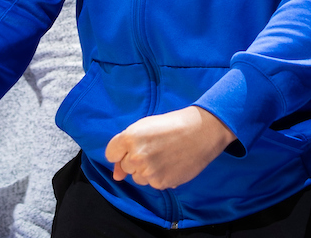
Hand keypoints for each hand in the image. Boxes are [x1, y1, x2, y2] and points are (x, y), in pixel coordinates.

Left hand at [106, 106, 234, 189]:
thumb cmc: (171, 126)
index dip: (121, 151)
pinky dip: (159, 177)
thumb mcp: (143, 127)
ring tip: (162, 157)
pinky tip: (170, 165)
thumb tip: (116, 176)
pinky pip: (152, 184)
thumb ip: (124, 148)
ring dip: (146, 171)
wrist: (200, 133)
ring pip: (138, 178)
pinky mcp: (161, 183)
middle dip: (134, 161)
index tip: (133, 148)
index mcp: (129, 138)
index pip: (111, 154)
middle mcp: (136, 156)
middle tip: (153, 150)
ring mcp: (148, 172)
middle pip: (125, 167)